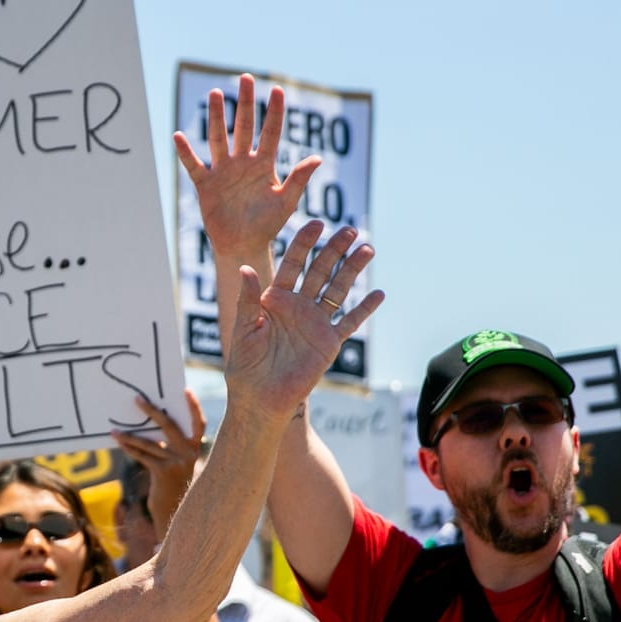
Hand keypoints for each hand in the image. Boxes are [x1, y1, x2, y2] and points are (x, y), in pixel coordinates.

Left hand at [111, 390, 206, 528]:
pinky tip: (119, 442)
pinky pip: (142, 456)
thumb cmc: (173, 482)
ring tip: (114, 430)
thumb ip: (170, 444)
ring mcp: (176, 463)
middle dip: (152, 411)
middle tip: (137, 399)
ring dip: (130, 435)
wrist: (174, 510)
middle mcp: (188, 453)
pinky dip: (130, 449)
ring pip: (149, 443)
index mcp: (195, 447)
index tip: (185, 390)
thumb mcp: (177, 462)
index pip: (199, 423)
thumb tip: (149, 423)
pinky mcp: (162, 473)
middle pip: (169, 426)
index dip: (194, 407)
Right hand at [175, 75, 319, 260]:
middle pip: (243, 126)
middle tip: (246, 78)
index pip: (270, 132)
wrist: (243, 245)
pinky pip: (194, 166)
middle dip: (245, 102)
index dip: (274, 111)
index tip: (277, 89)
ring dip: (216, 116)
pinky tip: (178, 136)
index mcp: (264, 165)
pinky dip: (185, 153)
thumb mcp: (286, 202)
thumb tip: (317, 157)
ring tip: (215, 93)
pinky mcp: (205, 185)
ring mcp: (223, 172)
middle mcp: (243, 162)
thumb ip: (299, 179)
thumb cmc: (267, 225)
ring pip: (218, 138)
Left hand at [222, 221, 382, 421]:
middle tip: (350, 230)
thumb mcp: (242, 328)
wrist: (259, 398)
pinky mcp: (328, 343)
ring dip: (352, 270)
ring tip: (367, 249)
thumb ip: (247, 299)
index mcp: (275, 299)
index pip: (292, 265)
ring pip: (338, 290)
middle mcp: (298, 306)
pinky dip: (364, 309)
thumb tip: (246, 268)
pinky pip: (349, 322)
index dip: (304, 244)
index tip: (316, 224)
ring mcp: (315, 323)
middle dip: (334, 250)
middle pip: (320, 272)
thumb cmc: (245, 365)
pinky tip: (378, 294)